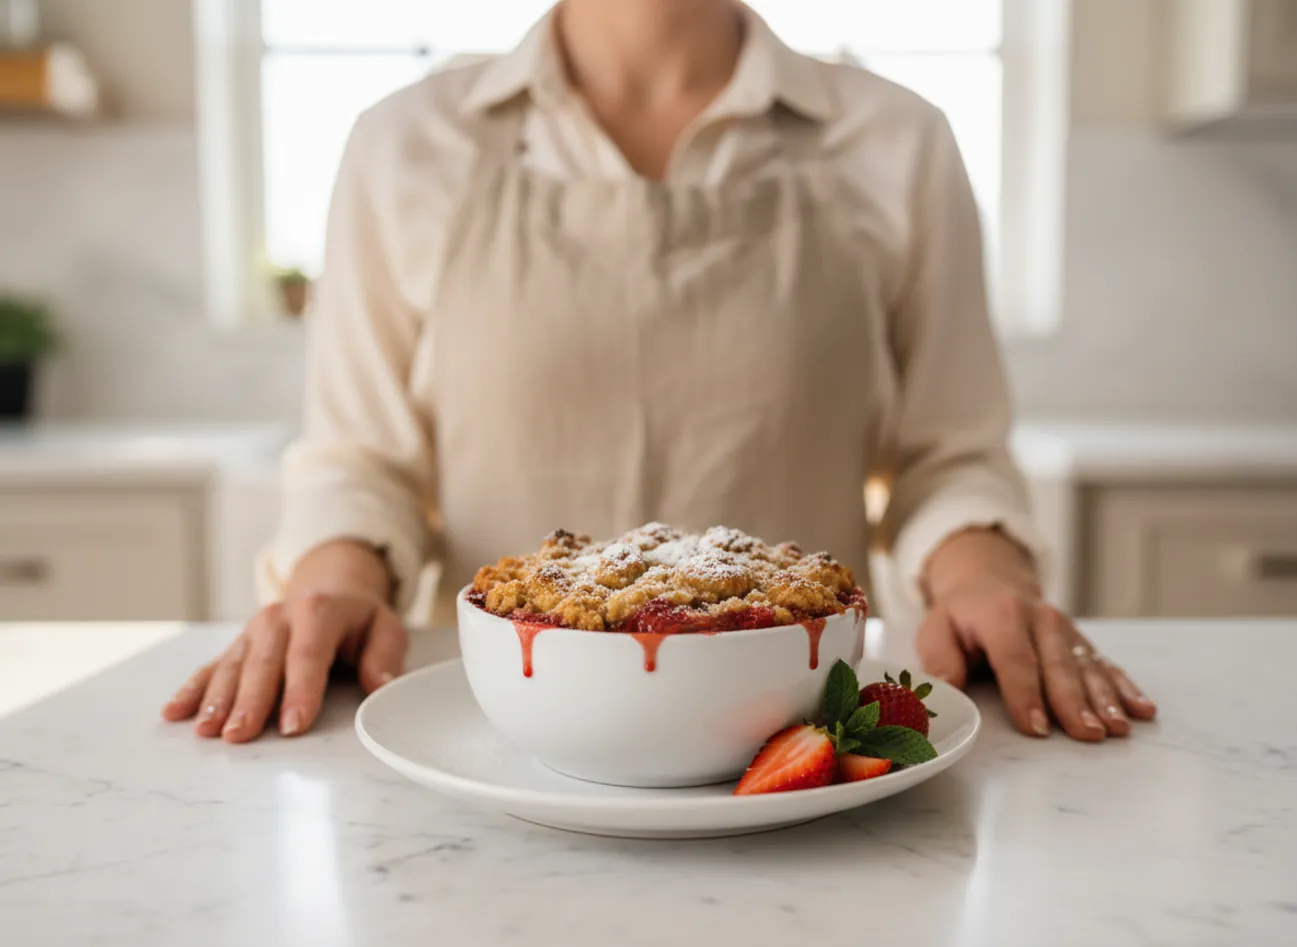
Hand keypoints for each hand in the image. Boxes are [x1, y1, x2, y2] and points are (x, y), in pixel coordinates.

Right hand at [161, 591, 407, 742]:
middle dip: (250, 701)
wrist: (329, 589)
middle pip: (263, 664)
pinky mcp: (237, 645)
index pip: (308, 656)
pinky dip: (192, 689)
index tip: (293, 726)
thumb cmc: (358, 619)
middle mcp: (279, 618)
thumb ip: (384, 655)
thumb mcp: (384, 627)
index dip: (300, 691)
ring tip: (207, 730)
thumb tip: (379, 685)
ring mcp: (253, 631)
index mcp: (318, 612)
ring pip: (233, 667)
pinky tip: (175, 712)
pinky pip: (211, 666)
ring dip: (217, 699)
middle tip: (239, 735)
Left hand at [917, 529, 1156, 740]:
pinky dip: (1125, 688)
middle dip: (1074, 703)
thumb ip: (940, 659)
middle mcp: (1041, 620)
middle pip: (1058, 667)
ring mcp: (1066, 631)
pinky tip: (1142, 710)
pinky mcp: (1081, 642)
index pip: (1016, 660)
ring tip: (1117, 727)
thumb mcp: (936, 629)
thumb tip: (946, 691)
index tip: (1036, 728)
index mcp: (1003, 616)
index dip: (1025, 695)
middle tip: (1087, 734)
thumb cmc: (961, 617)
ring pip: (1087, 668)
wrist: (990, 584)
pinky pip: (1106, 665)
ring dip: (1105, 699)